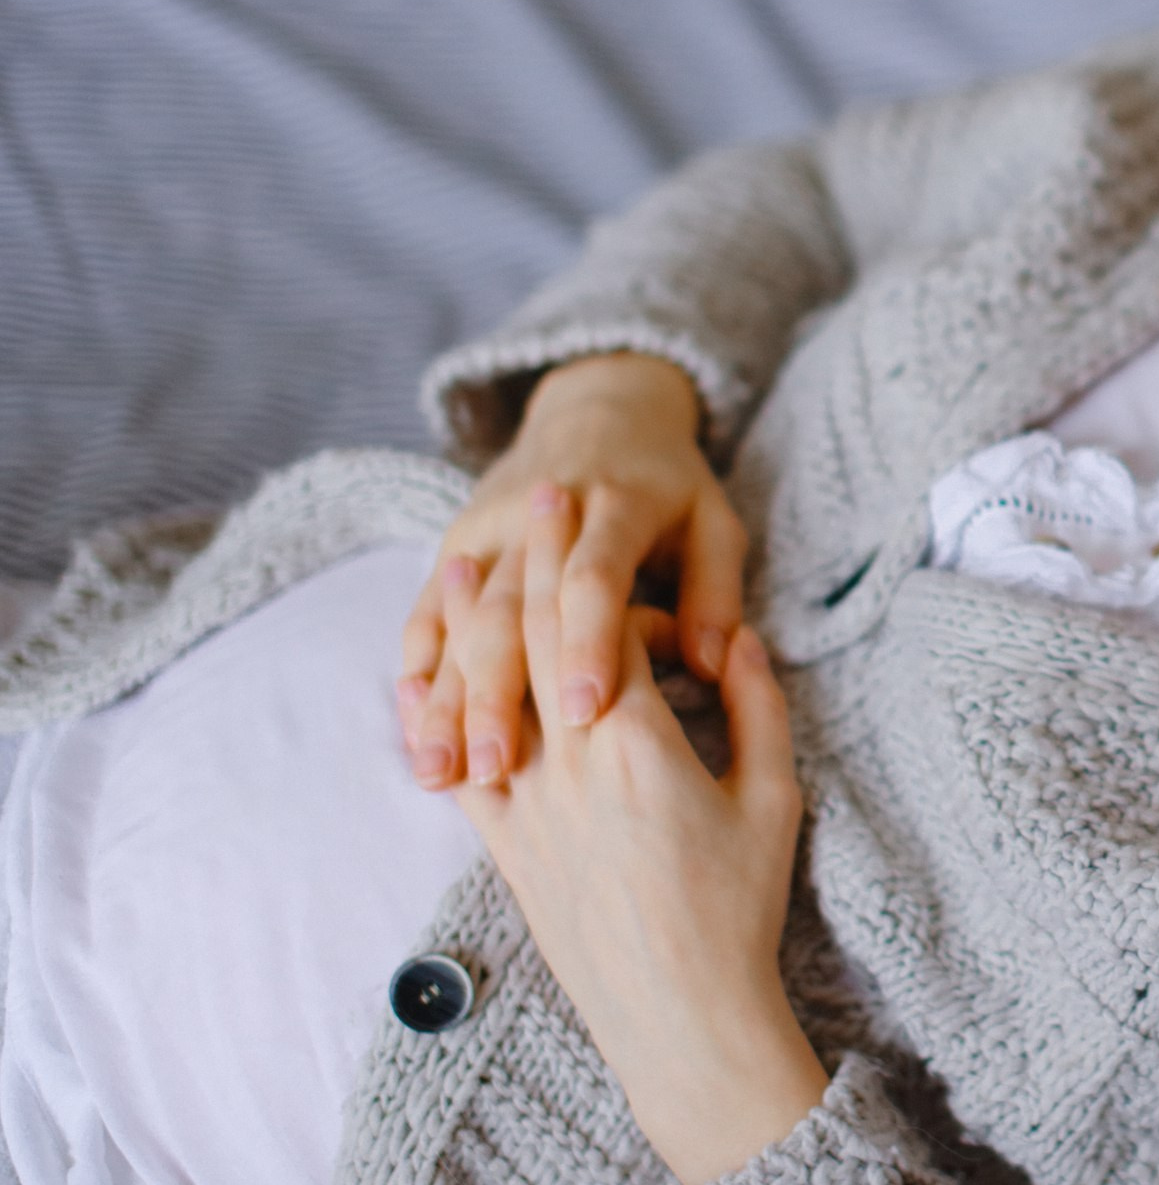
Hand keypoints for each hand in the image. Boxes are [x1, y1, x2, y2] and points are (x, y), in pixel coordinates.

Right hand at [398, 351, 747, 788]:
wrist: (600, 412)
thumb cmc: (672, 487)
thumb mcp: (714, 523)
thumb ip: (716, 593)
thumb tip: (719, 664)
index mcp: (615, 507)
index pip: (594, 580)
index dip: (590, 643)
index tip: (588, 710)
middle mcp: (536, 519)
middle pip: (509, 610)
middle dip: (497, 691)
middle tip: (497, 766)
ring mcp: (485, 533)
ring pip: (457, 622)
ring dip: (445, 699)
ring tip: (440, 772)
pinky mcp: (455, 549)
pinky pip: (425, 614)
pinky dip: (416, 672)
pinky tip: (412, 729)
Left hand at [454, 481, 824, 1184]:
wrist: (679, 1015)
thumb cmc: (737, 907)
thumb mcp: (773, 795)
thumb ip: (754, 705)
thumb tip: (738, 637)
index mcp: (634, 740)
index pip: (597, 619)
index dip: (586, 556)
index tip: (583, 500)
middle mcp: (564, 762)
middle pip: (532, 636)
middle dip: (531, 558)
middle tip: (532, 496)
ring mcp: (522, 805)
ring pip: (486, 688)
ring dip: (475, 618)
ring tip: (470, 558)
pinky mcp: (502, 845)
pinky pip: (459, 759)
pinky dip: (445, 707)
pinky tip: (439, 674)